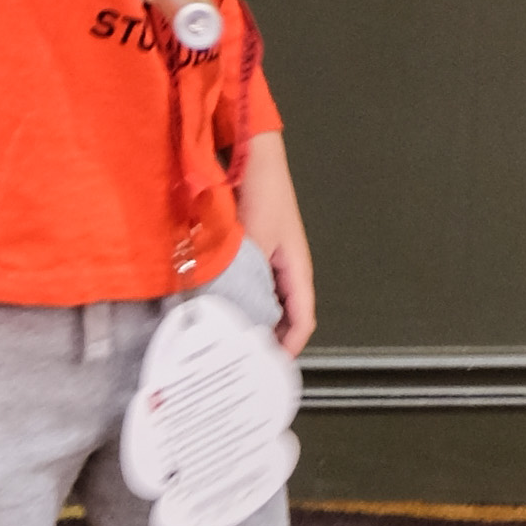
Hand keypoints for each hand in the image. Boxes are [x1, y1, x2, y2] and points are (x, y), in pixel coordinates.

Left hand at [239, 133, 315, 353]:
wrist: (255, 157)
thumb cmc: (263, 193)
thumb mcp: (253, 241)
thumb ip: (247, 277)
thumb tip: (236, 313)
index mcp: (297, 270)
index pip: (302, 321)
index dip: (288, 348)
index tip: (269, 368)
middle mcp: (289, 268)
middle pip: (286, 316)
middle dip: (270, 339)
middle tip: (247, 360)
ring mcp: (273, 258)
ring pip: (268, 301)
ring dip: (255, 318)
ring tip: (233, 338)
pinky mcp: (257, 249)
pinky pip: (254, 284)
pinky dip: (244, 298)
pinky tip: (223, 304)